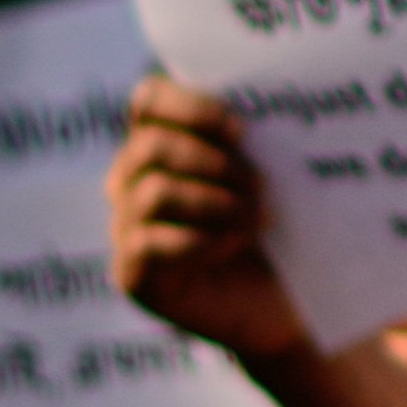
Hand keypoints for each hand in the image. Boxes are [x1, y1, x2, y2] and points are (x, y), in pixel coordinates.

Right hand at [111, 76, 309, 367]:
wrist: (281, 306)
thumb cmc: (274, 234)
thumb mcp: (264, 179)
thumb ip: (247, 143)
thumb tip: (258, 109)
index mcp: (159, 143)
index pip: (148, 100)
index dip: (192, 106)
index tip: (242, 130)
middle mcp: (130, 180)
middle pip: (151, 145)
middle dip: (216, 162)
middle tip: (263, 185)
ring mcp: (124, 227)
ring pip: (154, 192)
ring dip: (216, 202)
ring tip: (258, 217)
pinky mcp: (130, 274)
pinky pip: (148, 244)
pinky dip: (200, 241)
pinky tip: (234, 245)